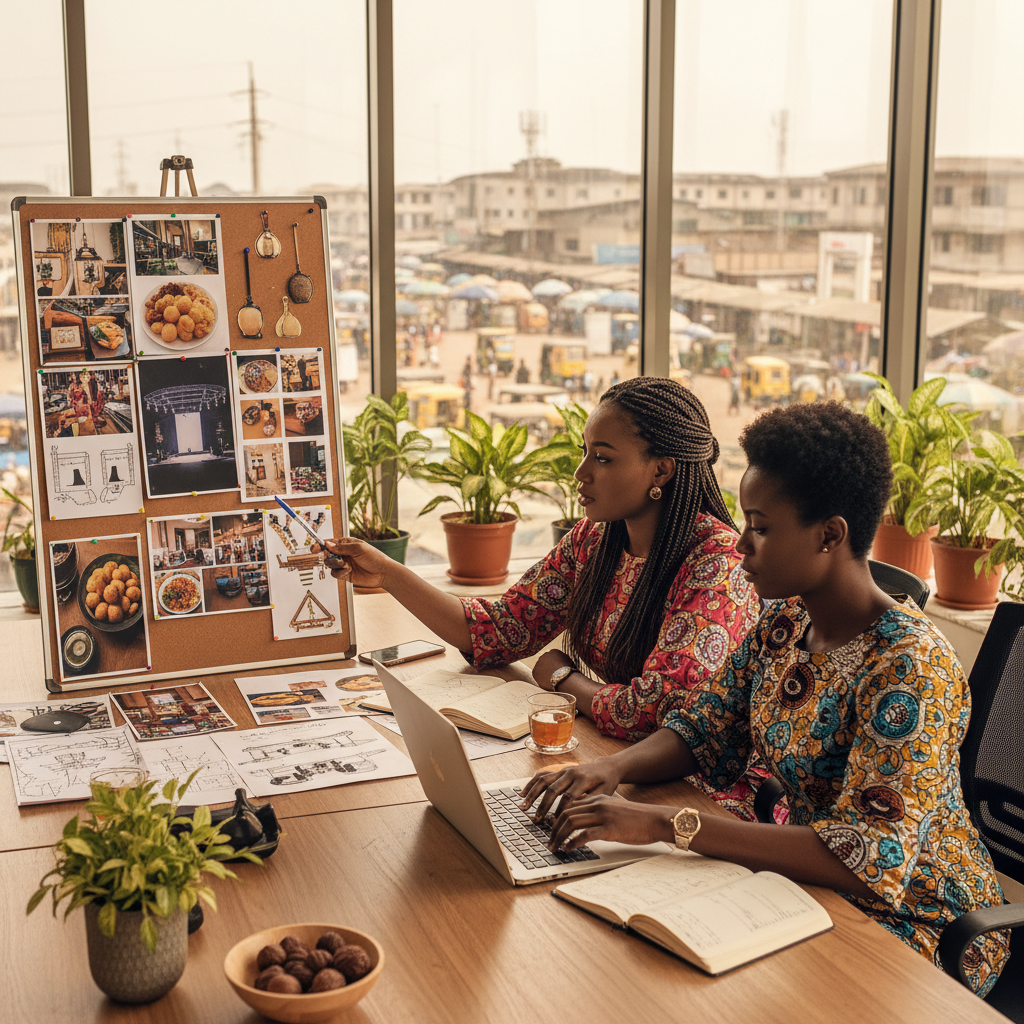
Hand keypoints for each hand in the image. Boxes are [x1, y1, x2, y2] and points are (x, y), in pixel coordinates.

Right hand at [315, 537, 390, 589]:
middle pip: (327, 554)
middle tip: (335, 558)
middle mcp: (343, 553)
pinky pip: (334, 573)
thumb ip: (342, 547)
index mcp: (346, 544)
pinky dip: (340, 572)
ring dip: (336, 564)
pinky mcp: (345, 574)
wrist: (382, 573)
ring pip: (329, 564)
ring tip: (346, 565)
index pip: (330, 543)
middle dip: (328, 556)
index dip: (320, 545)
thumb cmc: (374, 558)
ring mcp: (344, 564)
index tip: (314, 548)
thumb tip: (328, 545)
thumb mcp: (358, 549)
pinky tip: (349, 571)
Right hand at [518, 759, 622, 821]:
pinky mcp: (559, 770)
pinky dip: (531, 784)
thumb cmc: (606, 783)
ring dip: (532, 794)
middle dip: (543, 806)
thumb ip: (591, 802)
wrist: (606, 767)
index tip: (554, 824)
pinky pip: (542, 775)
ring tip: (523, 806)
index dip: (560, 811)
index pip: (568, 797)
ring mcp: (563, 771)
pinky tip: (522, 793)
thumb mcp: (605, 793)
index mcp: (583, 780)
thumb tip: (576, 815)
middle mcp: (570, 773)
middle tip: (536, 819)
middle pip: (553, 789)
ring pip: (544, 780)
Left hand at [532, 650, 571, 690]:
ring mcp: (538, 663)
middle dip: (548, 667)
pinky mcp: (534, 672)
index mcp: (553, 651)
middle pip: (545, 661)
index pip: (552, 656)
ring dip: (544, 672)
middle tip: (553, 674)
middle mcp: (544, 655)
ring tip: (551, 679)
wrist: (564, 678)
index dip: (555, 664)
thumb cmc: (569, 671)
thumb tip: (561, 661)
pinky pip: (537, 675)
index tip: (557, 669)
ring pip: (540, 668)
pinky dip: (540, 678)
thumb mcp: (569, 661)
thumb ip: (562, 659)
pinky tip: (546, 682)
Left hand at [547, 795, 674, 851]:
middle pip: (566, 813)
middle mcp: (598, 804)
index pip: (570, 805)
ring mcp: (603, 816)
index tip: (551, 829)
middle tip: (549, 841)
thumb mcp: (614, 810)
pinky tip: (568, 848)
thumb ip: (599, 812)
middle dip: (554, 828)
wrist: (655, 820)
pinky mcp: (609, 829)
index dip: (557, 817)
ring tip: (555, 847)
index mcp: (598, 798)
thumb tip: (583, 825)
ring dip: (559, 836)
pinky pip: (584, 834)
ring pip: (571, 822)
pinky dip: (572, 842)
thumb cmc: (637, 818)